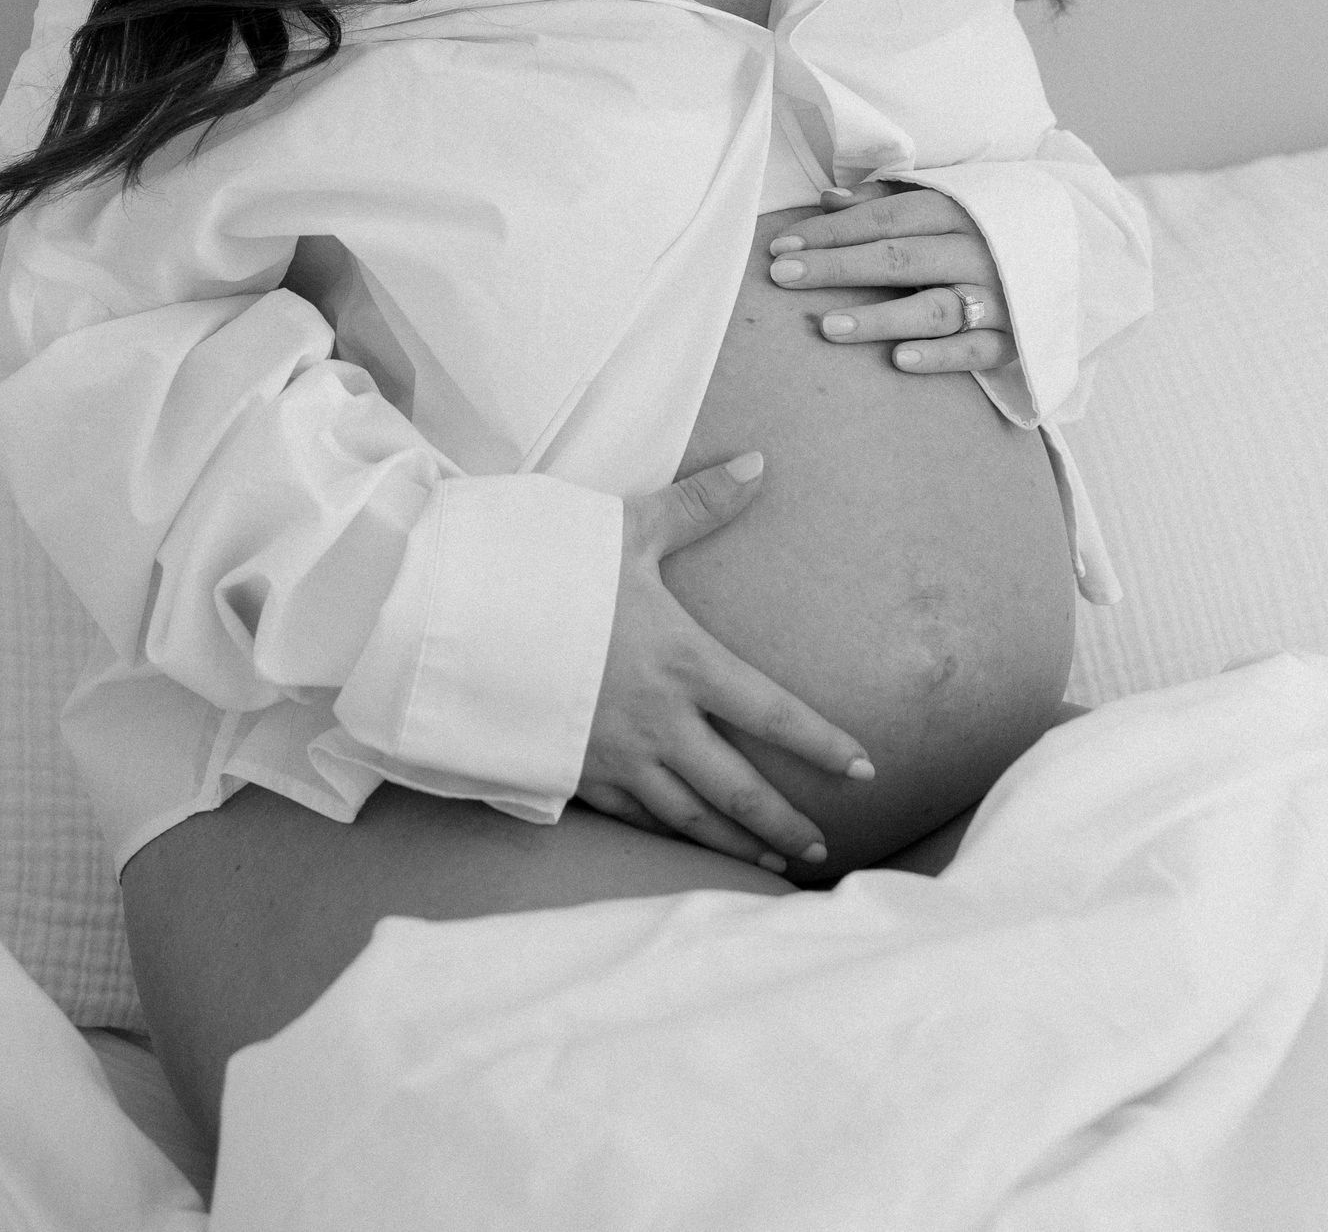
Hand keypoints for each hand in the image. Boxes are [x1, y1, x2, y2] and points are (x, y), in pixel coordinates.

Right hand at [577, 454, 874, 872]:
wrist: (464, 619)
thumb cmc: (551, 569)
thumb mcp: (628, 531)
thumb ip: (699, 505)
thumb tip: (759, 463)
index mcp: (683, 662)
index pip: (773, 712)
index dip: (823, 743)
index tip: (863, 767)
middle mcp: (659, 721)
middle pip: (739, 787)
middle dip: (785, 821)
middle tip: (821, 848)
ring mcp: (616, 756)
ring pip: (691, 817)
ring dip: (736, 843)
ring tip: (772, 864)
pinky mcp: (575, 774)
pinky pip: (634, 819)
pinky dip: (670, 840)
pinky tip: (686, 847)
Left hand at [766, 185, 1018, 375]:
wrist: (1081, 255)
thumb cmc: (987, 227)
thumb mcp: (946, 200)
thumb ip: (887, 199)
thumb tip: (826, 200)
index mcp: (960, 209)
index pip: (885, 217)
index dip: (831, 231)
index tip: (780, 245)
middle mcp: (980, 251)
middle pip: (899, 258)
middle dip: (837, 266)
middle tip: (783, 276)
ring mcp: (1001, 297)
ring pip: (934, 308)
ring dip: (879, 317)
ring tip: (828, 326)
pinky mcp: (1018, 339)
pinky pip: (975, 352)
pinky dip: (938, 356)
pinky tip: (897, 360)